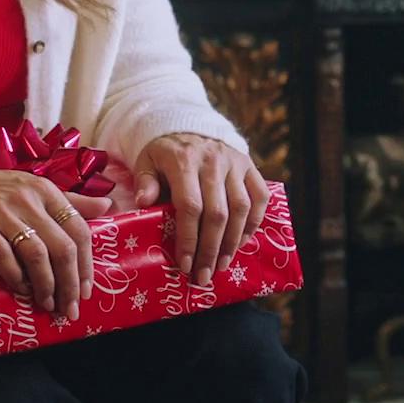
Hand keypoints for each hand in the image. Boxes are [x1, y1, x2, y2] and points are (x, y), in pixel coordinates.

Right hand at [0, 169, 112, 319]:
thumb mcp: (37, 190)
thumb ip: (71, 201)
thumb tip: (108, 207)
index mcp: (46, 190)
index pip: (78, 229)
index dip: (86, 264)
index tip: (86, 290)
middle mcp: (28, 198)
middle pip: (61, 246)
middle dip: (69, 282)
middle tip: (70, 308)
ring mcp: (1, 210)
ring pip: (35, 253)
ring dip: (45, 284)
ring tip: (47, 303)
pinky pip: (2, 255)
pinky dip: (15, 276)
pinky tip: (21, 289)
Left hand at [134, 133, 268, 286]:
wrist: (189, 126)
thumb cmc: (165, 154)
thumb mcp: (147, 162)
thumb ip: (144, 181)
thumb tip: (144, 203)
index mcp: (184, 161)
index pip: (190, 206)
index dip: (189, 238)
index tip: (185, 264)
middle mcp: (213, 161)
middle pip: (217, 213)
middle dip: (210, 249)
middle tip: (204, 276)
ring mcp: (235, 163)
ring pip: (241, 208)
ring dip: (232, 242)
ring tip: (221, 264)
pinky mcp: (250, 166)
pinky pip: (260, 198)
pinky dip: (253, 223)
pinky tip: (241, 242)